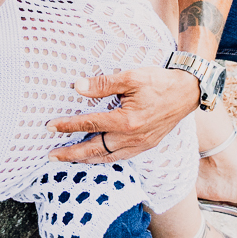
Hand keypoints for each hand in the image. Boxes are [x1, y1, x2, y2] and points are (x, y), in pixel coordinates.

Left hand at [46, 65, 199, 162]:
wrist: (187, 93)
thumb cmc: (159, 82)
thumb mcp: (131, 77)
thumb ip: (103, 84)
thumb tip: (78, 87)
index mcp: (126, 121)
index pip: (90, 125)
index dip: (67, 126)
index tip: (49, 126)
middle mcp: (131, 138)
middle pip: (94, 150)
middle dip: (70, 154)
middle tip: (50, 156)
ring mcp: (139, 145)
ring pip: (107, 158)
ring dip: (85, 160)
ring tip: (68, 160)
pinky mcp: (145, 146)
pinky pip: (120, 158)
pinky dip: (104, 160)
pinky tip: (96, 157)